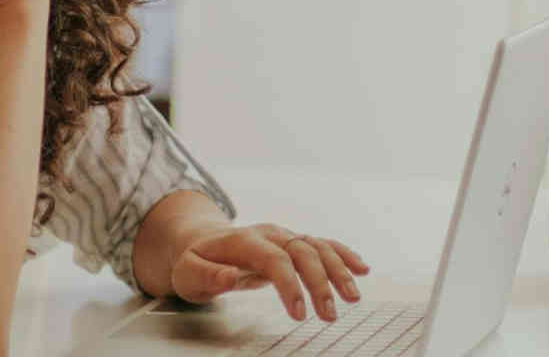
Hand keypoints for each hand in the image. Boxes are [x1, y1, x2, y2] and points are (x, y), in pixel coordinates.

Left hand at [168, 224, 369, 322]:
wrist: (202, 241)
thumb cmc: (195, 261)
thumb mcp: (188, 272)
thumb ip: (207, 276)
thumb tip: (229, 278)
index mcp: (244, 240)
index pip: (274, 258)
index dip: (289, 284)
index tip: (299, 313)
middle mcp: (269, 234)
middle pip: (302, 251)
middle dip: (319, 282)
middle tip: (329, 314)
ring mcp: (284, 237)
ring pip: (318, 247)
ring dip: (339, 270)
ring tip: (353, 297)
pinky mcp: (293, 244)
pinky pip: (323, 245)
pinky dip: (343, 255)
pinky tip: (361, 269)